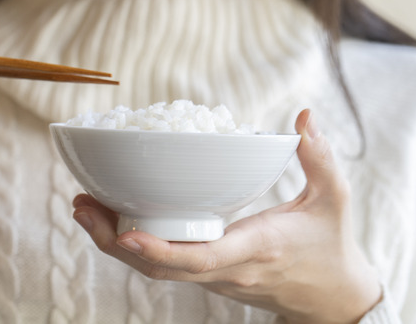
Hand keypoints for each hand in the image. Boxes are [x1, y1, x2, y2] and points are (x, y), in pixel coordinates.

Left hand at [72, 109, 381, 323]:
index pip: (201, 258)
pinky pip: (164, 266)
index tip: (124, 231)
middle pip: (161, 268)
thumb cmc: (330, 246)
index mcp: (256, 249)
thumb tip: (304, 117)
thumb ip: (320, 157)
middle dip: (114, 242)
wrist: (332, 299)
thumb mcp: (334, 199)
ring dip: (115, 244)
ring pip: (156, 270)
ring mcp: (215, 278)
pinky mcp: (208, 277)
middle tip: (81, 206)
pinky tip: (111, 219)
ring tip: (83, 209)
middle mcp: (228, 270)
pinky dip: (133, 246)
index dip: (159, 249)